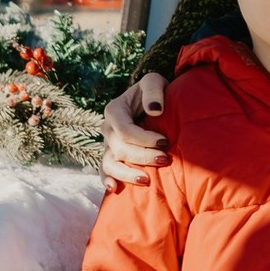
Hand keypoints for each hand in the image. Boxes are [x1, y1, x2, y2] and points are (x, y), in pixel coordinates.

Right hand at [100, 73, 170, 192]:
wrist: (151, 101)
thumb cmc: (153, 91)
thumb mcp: (154, 81)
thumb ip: (153, 92)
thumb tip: (154, 111)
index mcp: (114, 110)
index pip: (126, 131)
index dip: (144, 139)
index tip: (165, 141)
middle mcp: (107, 128)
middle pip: (120, 149)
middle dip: (143, 157)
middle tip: (165, 159)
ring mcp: (107, 144)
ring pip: (110, 163)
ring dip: (127, 174)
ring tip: (146, 180)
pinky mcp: (110, 155)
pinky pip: (104, 170)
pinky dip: (107, 180)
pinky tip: (114, 188)